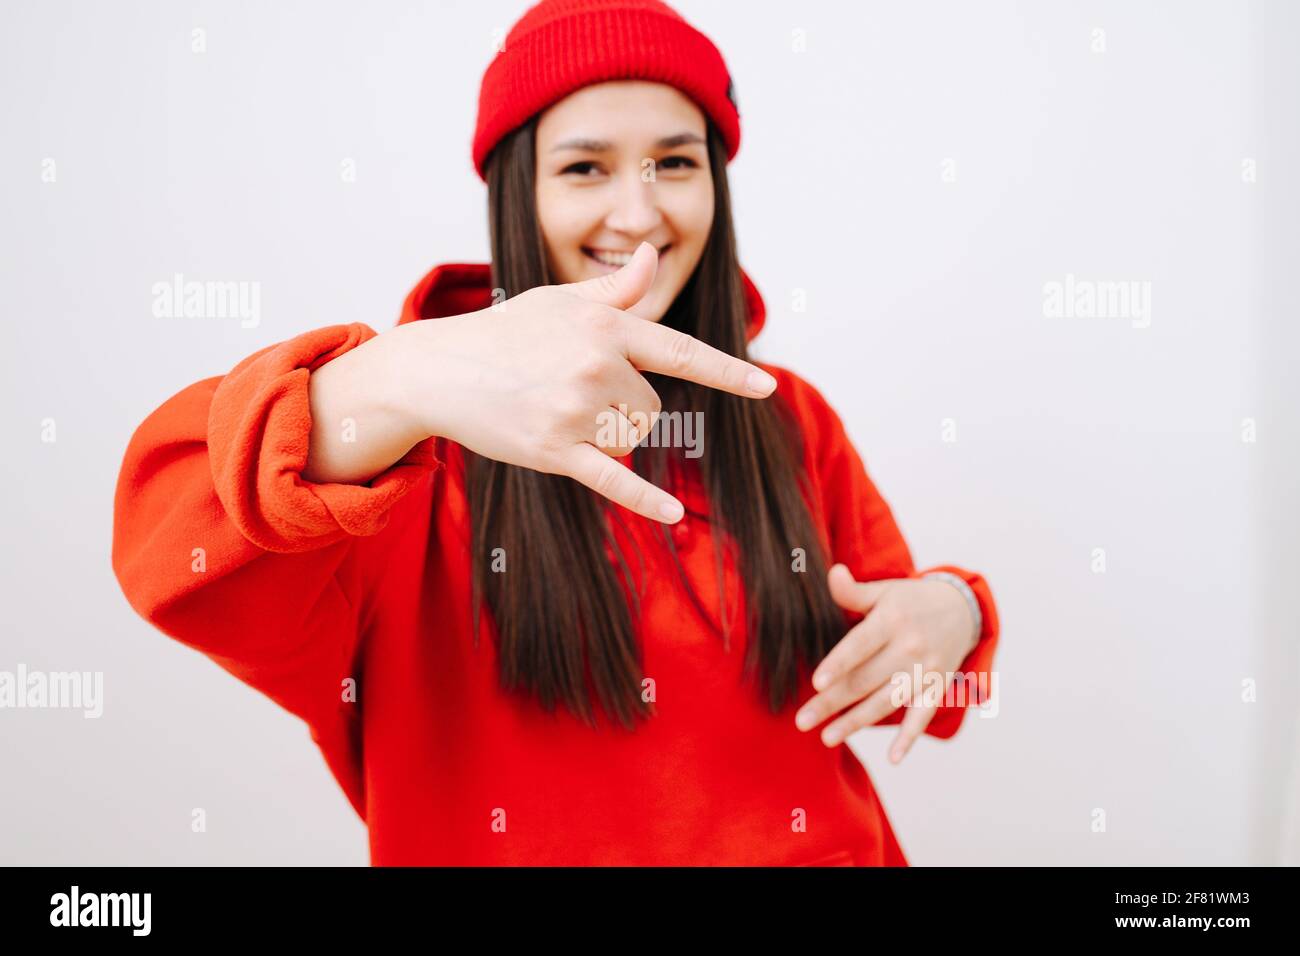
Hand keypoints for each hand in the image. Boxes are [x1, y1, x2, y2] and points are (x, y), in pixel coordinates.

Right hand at [391, 241, 776, 522]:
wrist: (439, 369)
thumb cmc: (505, 332)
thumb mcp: (560, 300)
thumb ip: (615, 289)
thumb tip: (651, 256)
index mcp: (605, 325)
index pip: (680, 351)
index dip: (727, 372)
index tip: (766, 386)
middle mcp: (595, 364)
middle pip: (652, 410)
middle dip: (627, 410)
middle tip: (575, 396)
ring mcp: (575, 409)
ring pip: (632, 439)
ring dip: (611, 437)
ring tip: (560, 414)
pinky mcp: (553, 449)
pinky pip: (613, 480)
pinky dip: (645, 501)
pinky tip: (675, 517)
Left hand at [794, 564, 979, 762]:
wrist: (961, 609)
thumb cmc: (909, 601)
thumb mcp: (884, 591)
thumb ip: (853, 591)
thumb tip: (831, 572)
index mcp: (891, 620)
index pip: (861, 645)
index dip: (839, 664)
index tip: (816, 683)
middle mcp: (910, 646)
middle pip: (865, 679)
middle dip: (832, 702)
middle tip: (801, 721)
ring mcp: (926, 669)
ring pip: (886, 701)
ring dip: (856, 722)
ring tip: (827, 737)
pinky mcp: (938, 687)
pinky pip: (922, 716)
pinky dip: (910, 738)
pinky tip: (893, 758)